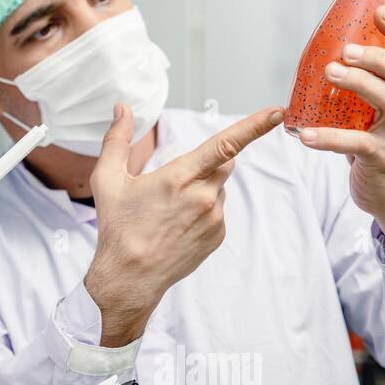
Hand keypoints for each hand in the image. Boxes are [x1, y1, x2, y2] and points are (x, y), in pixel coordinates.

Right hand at [84, 103, 284, 346]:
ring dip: (202, 189)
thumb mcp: (107, 180)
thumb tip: (122, 108)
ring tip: (169, 211)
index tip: (276, 112)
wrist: (131, 277)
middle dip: (208, 162)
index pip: (224, 144)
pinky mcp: (219, 236)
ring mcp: (214, 219)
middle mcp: (203, 197)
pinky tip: (178, 225)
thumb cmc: (117, 227)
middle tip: (174, 182)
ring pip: (218, 188)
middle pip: (224, 162)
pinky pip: (218, 211)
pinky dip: (203, 211)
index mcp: (178, 178)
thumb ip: (116, 139)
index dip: (254, 126)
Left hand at [295, 5, 384, 257]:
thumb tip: (320, 56)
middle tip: (346, 49)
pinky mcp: (380, 159)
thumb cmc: (377, 147)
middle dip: (380, 57)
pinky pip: (357, 145)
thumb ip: (356, 90)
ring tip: (329, 73)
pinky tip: (305, 135)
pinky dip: (330, 138)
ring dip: (360, 84)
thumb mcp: (371, 113)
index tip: (381, 10)